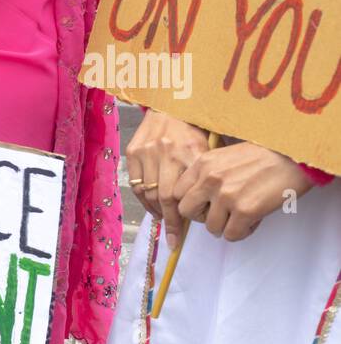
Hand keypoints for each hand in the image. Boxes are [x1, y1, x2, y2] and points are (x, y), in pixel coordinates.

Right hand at [125, 109, 209, 248]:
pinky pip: (135, 184)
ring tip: (164, 218)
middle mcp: (166, 152)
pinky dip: (143, 199)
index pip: (183, 195)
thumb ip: (206, 175)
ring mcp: (147, 152)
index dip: (180, 221)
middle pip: (163, 198)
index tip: (178, 239)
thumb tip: (207, 206)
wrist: (172, 105)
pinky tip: (152, 205)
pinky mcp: (133, 151)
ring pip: (147, 193)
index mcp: (191, 151)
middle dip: (168, 221)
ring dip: (155, 211)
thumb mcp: (210, 148)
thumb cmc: (196, 129)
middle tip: (172, 235)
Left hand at [174, 143, 314, 241]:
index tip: (203, 206)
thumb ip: (207, 174)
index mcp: (203, 164)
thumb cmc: (264, 156)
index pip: (176, 193)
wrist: (295, 155)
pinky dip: (243, 232)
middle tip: (220, 214)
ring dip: (226, 227)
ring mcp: (226, 195)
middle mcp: (210, 179)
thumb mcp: (225, 157)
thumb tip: (197, 200)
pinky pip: (232, 235)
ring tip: (242, 216)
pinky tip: (254, 220)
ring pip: (211, 227)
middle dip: (202, 217)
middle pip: (186, 211)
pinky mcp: (245, 210)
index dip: (189, 203)